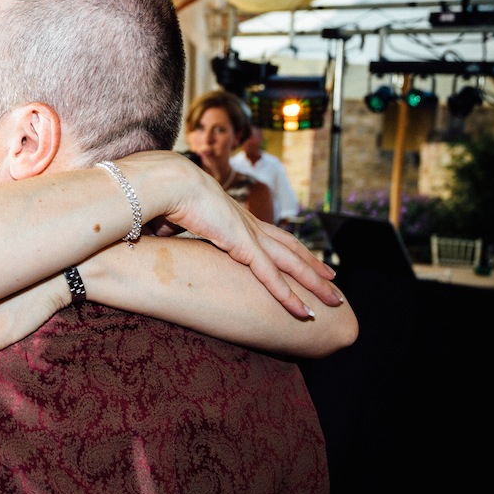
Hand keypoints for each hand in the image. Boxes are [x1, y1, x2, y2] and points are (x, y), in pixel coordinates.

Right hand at [149, 153, 341, 315]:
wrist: (168, 182)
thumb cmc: (163, 197)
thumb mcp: (171, 220)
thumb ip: (172, 231)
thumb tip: (158, 237)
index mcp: (234, 218)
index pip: (271, 235)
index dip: (289, 248)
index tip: (304, 258)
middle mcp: (249, 225)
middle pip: (291, 248)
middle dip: (313, 265)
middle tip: (333, 278)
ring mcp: (250, 234)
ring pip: (292, 264)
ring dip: (315, 283)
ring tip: (335, 299)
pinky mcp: (244, 245)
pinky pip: (272, 276)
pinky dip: (289, 295)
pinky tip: (303, 311)